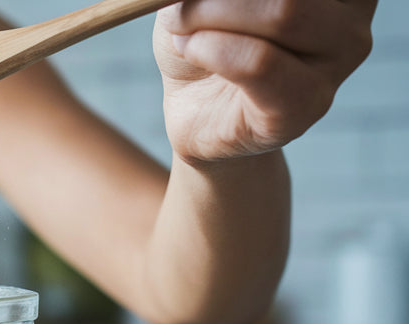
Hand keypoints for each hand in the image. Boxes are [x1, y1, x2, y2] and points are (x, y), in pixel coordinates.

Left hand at [153, 0, 375, 163]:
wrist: (193, 107)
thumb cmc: (207, 34)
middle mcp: (352, 17)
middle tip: (178, 8)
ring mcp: (339, 62)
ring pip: (282, 13)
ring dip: (208, 15)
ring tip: (182, 29)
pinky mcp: (308, 104)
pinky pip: (258, 63)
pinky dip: (208, 49)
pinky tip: (190, 49)